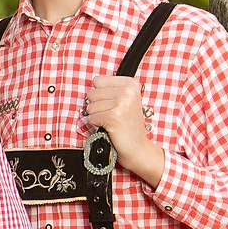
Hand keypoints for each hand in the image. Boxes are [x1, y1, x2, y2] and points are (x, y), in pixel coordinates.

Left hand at [83, 74, 164, 188]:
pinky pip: (91, 118)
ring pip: (90, 106)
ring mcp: (122, 103)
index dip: (99, 94)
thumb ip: (111, 89)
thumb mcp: (125, 101)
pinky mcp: (114, 117)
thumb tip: (91, 81)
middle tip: (111, 115)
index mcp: (130, 83)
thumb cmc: (128, 125)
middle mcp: (128, 91)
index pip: (98, 80)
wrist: (137, 148)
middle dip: (97, 107)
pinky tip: (108, 128)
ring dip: (96, 117)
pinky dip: (95, 126)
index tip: (111, 104)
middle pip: (92, 93)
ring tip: (110, 122)